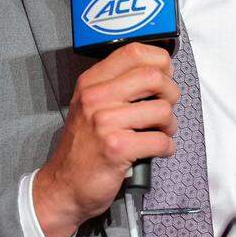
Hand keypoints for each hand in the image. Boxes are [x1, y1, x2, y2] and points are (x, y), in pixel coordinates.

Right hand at [33, 42, 178, 236]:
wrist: (64, 185)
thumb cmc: (83, 146)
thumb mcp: (90, 105)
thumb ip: (117, 85)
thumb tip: (159, 72)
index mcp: (92, 82)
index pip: (133, 51)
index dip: (159, 61)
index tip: (164, 76)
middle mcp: (96, 97)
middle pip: (154, 76)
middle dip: (171, 94)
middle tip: (165, 109)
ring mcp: (105, 122)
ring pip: (162, 110)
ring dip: (170, 125)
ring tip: (160, 133)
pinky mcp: (116, 148)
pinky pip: (160, 141)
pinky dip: (166, 147)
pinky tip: (157, 150)